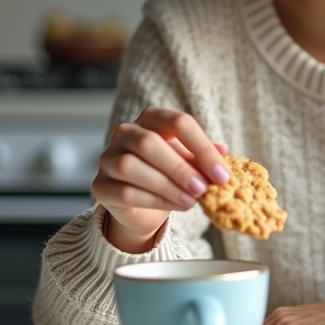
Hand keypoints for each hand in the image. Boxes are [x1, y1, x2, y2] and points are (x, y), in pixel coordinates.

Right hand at [92, 106, 229, 252]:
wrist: (142, 206)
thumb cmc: (169, 175)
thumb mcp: (190, 163)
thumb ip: (203, 157)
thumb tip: (223, 152)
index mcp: (152, 119)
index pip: (178, 122)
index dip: (202, 148)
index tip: (222, 174)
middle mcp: (126, 132)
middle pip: (149, 143)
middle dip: (180, 168)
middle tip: (203, 188)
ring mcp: (108, 158)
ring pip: (132, 167)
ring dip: (167, 186)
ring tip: (191, 200)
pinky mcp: (101, 186)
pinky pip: (125, 191)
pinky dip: (155, 201)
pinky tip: (176, 206)